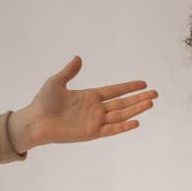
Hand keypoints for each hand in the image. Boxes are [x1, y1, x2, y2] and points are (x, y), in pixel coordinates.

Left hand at [9, 55, 158, 151]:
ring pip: (122, 115)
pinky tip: (136, 122)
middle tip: (155, 94)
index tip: (144, 84)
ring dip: (136, 110)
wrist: (36, 122)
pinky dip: (124, 126)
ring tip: (150, 103)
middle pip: (123, 103)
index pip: (116, 91)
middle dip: (139, 98)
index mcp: (90, 96)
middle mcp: (97, 109)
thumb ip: (70, 71)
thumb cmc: (43, 102)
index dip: (129, 87)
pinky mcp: (93, 133)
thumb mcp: (56, 82)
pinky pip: (112, 129)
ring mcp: (96, 121)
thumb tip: (79, 58)